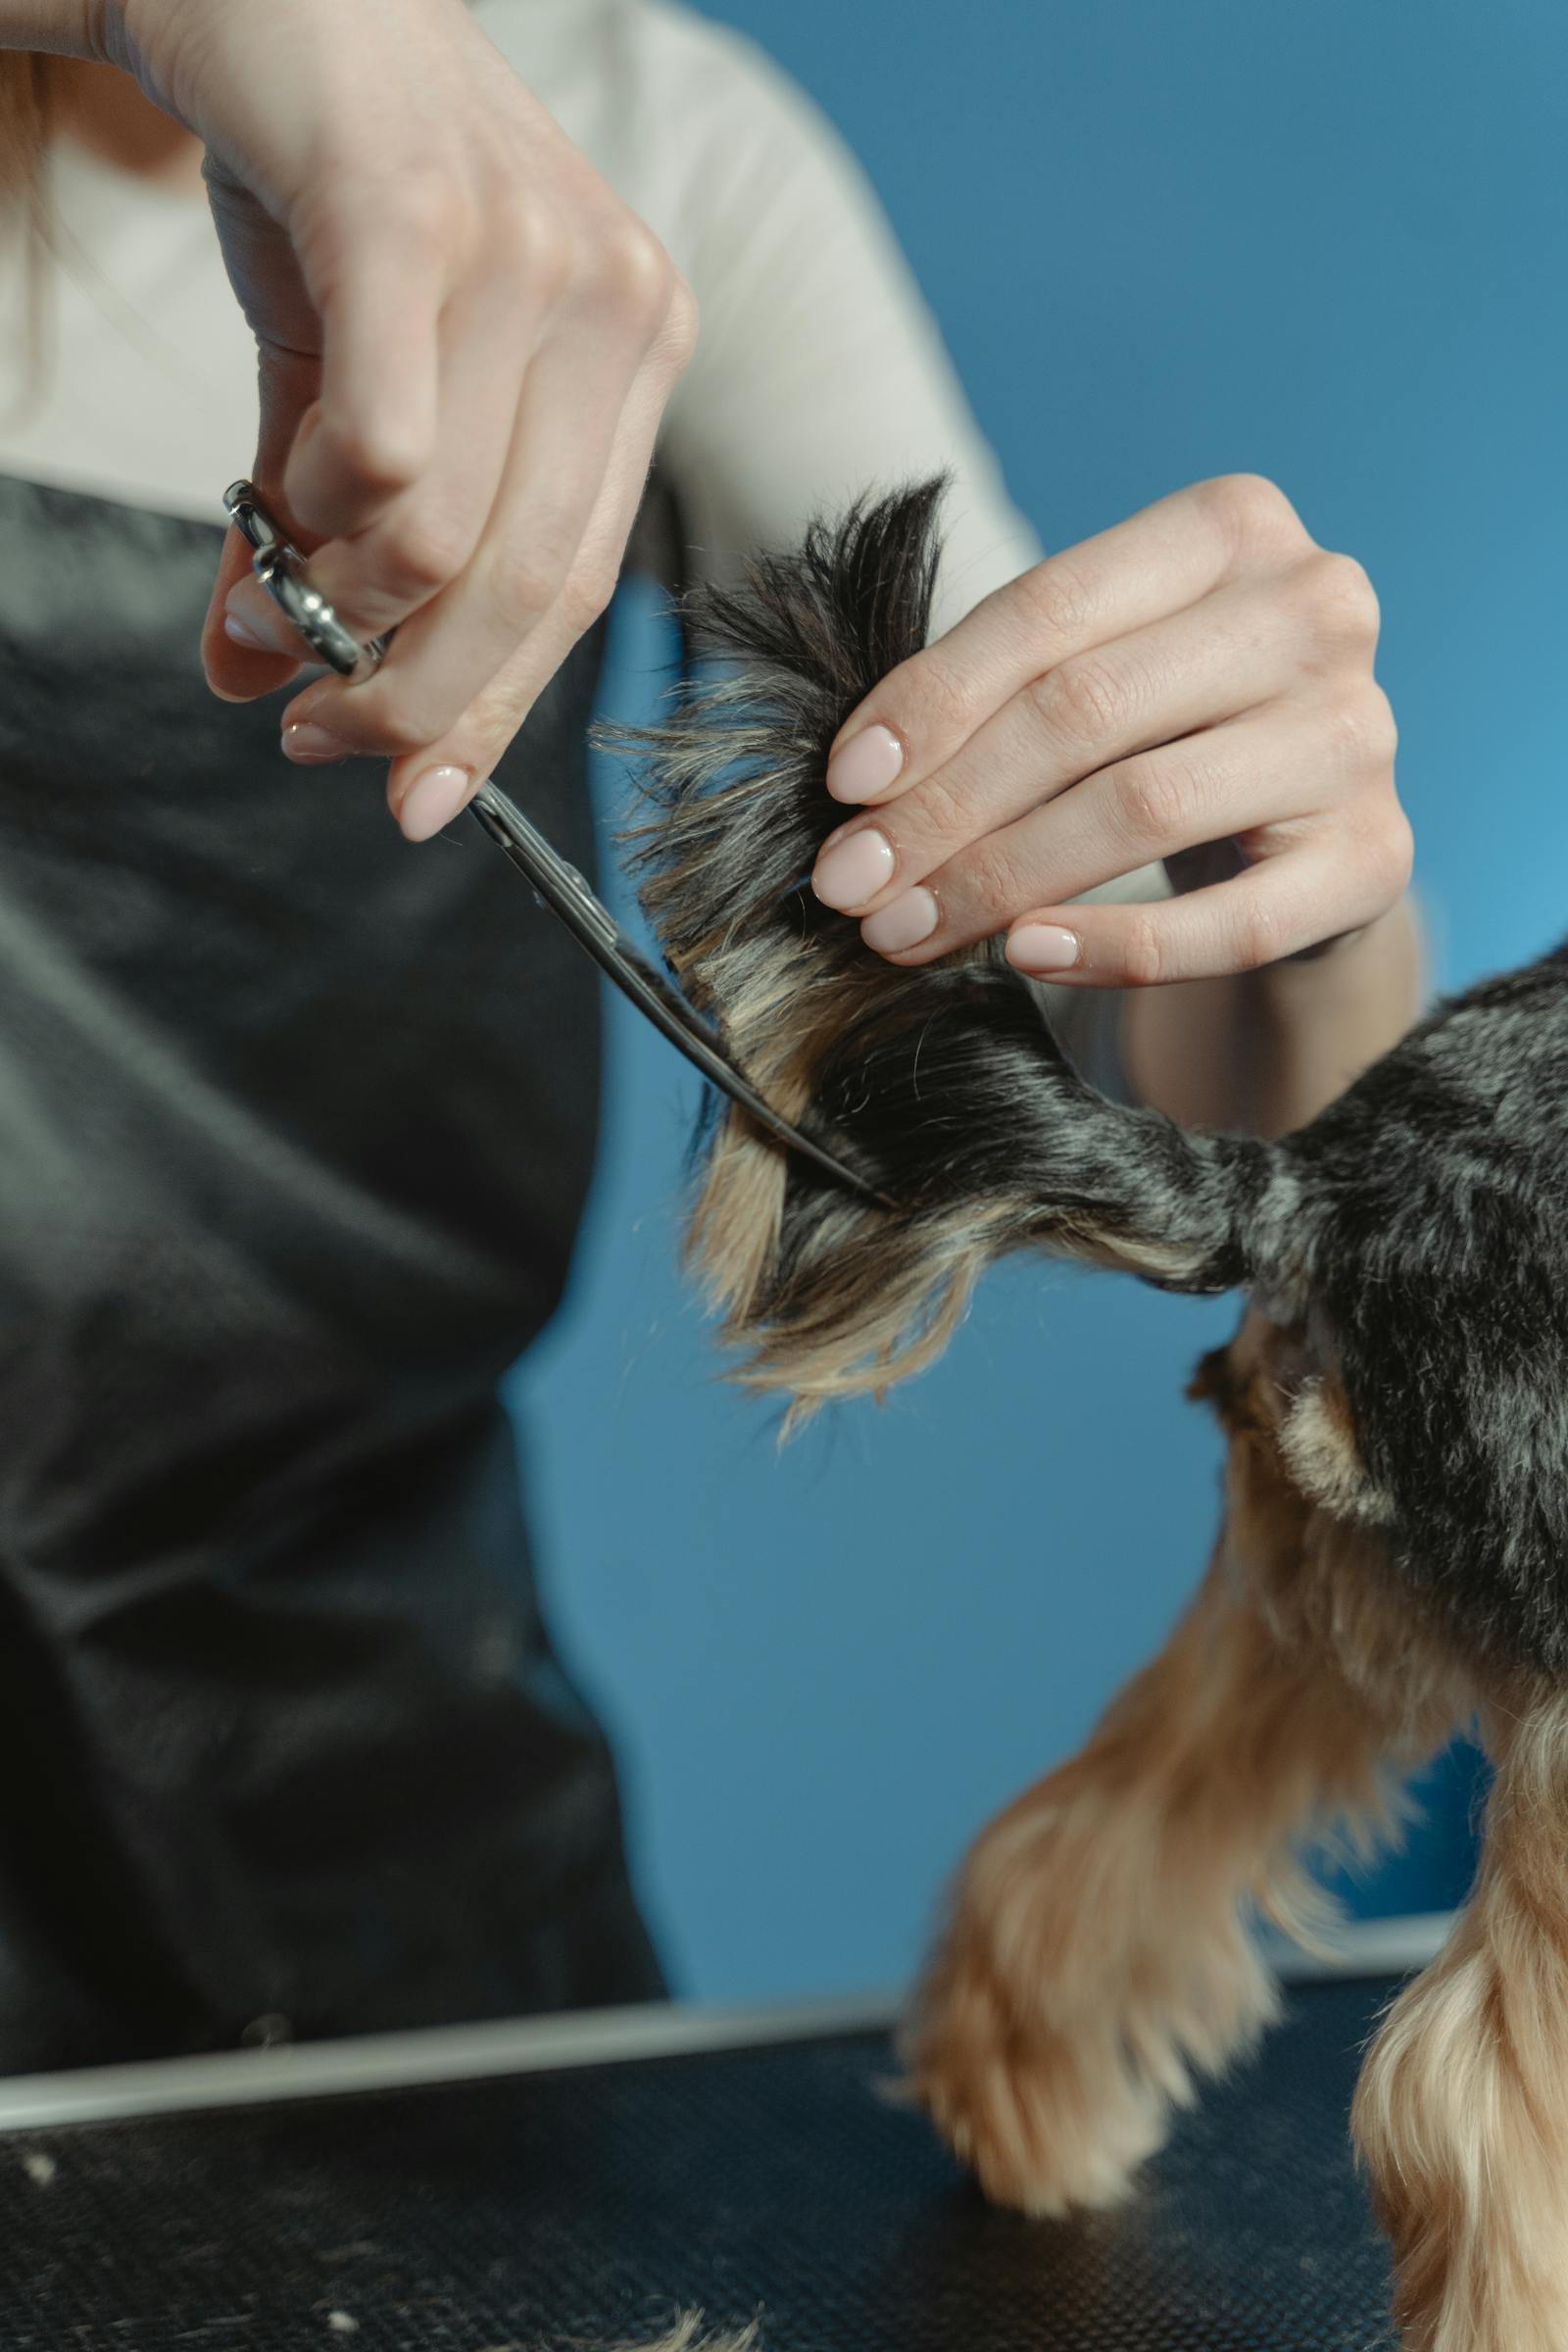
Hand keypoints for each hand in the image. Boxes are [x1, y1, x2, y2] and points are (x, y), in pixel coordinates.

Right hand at [90, 0, 695, 838]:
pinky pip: (390, 448)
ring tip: (269, 599)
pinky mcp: (424, 217)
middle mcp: (619, 306)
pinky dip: (318, 513)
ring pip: (446, 536)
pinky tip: (275, 506)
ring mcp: (539, 257)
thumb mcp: (350, 378)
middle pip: (531, 590)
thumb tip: (253, 679)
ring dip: (338, 607)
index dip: (492, 715)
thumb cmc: (325, 177)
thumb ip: (322, 535)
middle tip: (314, 734)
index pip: (580, 587)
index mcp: (635, 353)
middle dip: (416, 704)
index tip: (412, 799)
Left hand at [809, 474, 1410, 984]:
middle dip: (944, 805)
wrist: (1302, 825)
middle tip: (852, 881)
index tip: (843, 784)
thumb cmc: (1167, 724)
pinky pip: (1228, 923)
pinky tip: (1025, 955)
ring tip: (904, 930)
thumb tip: (857, 786)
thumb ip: (999, 689)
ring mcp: (1354, 734)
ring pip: (1142, 807)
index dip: (931, 698)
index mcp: (1232, 526)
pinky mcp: (1373, 857)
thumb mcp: (1098, 662)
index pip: (1049, 608)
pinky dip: (1113, 945)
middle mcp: (1314, 609)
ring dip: (998, 880)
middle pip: (1084, 711)